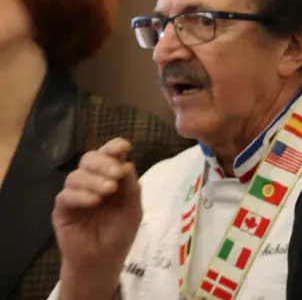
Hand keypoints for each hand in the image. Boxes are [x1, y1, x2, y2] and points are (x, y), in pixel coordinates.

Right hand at [52, 138, 143, 272]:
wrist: (103, 260)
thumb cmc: (119, 233)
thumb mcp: (133, 209)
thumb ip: (131, 187)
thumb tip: (126, 163)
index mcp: (109, 177)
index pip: (108, 156)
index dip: (113, 147)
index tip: (124, 146)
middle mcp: (90, 182)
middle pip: (89, 159)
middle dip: (103, 162)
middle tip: (116, 174)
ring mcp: (74, 195)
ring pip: (76, 176)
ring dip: (93, 180)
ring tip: (108, 190)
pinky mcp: (61, 210)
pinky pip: (65, 196)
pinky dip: (81, 195)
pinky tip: (94, 201)